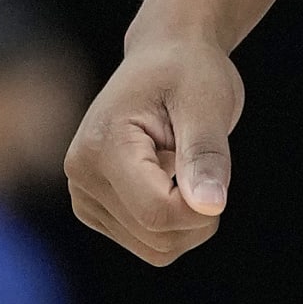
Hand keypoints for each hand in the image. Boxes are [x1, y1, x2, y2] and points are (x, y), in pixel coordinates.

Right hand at [65, 34, 243, 264]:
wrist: (164, 56)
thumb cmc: (189, 70)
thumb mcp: (207, 101)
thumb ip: (206, 154)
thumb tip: (211, 207)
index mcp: (102, 146)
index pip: (156, 212)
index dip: (201, 208)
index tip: (220, 177)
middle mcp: (82, 176)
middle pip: (156, 235)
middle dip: (198, 214)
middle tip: (209, 163)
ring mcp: (85, 195)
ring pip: (154, 248)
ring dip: (188, 222)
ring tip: (189, 167)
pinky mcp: (96, 208)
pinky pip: (148, 243)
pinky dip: (175, 222)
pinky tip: (175, 179)